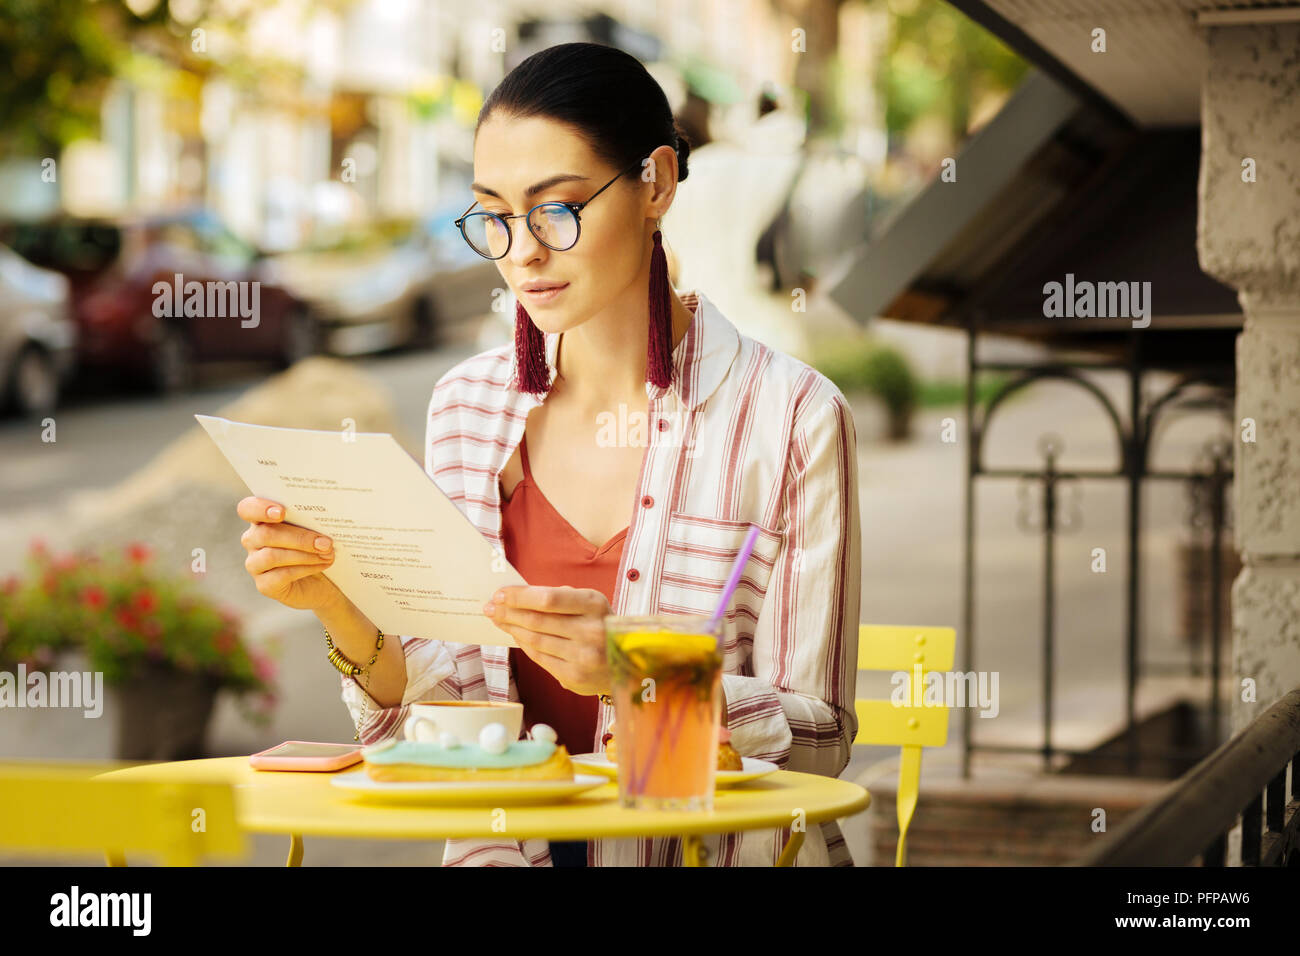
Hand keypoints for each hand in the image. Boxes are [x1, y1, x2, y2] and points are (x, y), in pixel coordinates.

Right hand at [237, 496, 343, 611]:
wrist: (322, 580)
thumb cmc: (316, 546)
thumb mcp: (314, 529)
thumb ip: (311, 519)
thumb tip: (324, 517)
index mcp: (261, 519)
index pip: (247, 509)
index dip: (260, 508)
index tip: (281, 512)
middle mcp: (252, 540)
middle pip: (265, 534)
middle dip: (299, 537)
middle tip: (325, 542)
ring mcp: (255, 564)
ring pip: (272, 556)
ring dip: (304, 554)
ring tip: (327, 554)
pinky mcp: (264, 585)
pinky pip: (281, 575)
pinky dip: (305, 568)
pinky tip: (321, 564)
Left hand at [483, 585, 610, 696]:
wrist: (630, 663)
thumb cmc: (602, 625)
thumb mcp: (590, 604)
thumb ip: (560, 598)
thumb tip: (516, 596)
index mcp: (595, 605)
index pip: (548, 599)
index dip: (520, 596)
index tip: (500, 593)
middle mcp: (591, 632)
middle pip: (537, 621)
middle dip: (508, 612)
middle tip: (490, 606)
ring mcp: (583, 658)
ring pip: (534, 641)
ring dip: (512, 628)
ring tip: (498, 619)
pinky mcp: (574, 678)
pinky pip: (539, 658)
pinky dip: (523, 645)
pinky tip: (515, 635)